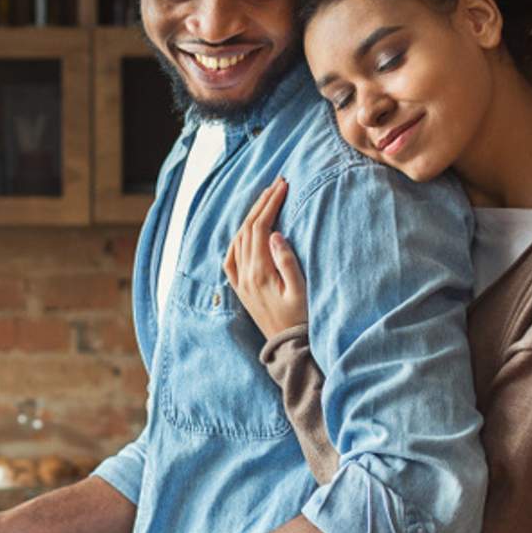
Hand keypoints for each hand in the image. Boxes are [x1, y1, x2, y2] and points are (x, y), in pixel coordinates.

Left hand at [224, 177, 308, 338]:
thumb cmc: (300, 319)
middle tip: (276, 184)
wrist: (288, 348)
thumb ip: (286, 261)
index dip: (270, 204)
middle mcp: (244, 275)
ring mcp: (239, 281)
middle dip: (261, 204)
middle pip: (247, 229)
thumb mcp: (300, 290)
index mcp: (258, 272)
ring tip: (266, 199)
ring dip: (250, 216)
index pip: (260, 228)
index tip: (283, 186)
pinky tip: (246, 229)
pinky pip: (231, 256)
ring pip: (238, 239)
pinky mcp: (239, 288)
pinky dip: (238, 237)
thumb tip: (274, 234)